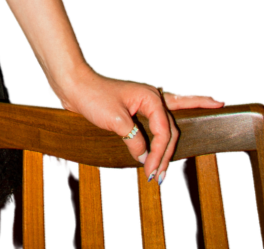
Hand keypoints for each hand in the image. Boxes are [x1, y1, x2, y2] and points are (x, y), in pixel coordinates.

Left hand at [53, 67, 225, 183]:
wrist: (74, 84)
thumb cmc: (94, 96)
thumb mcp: (116, 122)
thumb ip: (134, 141)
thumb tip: (145, 157)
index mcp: (151, 97)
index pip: (164, 133)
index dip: (159, 155)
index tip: (150, 172)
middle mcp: (153, 96)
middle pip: (170, 131)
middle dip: (167, 155)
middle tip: (160, 177)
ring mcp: (147, 100)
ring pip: (170, 123)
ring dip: (171, 146)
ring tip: (171, 166)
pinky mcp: (138, 106)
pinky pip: (162, 117)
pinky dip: (172, 125)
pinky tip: (189, 118)